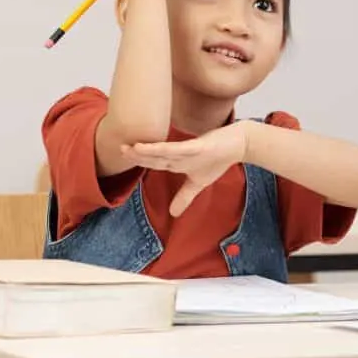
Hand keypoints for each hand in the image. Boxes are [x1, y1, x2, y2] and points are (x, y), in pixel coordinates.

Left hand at [121, 123, 248, 216]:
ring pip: (163, 151)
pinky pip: (180, 149)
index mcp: (176, 161)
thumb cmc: (217, 159)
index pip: (153, 162)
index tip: (122, 159)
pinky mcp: (199, 146)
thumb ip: (184, 197)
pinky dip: (166, 149)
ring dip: (148, 150)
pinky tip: (156, 148)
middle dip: (137, 154)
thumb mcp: (198, 183)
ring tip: (131, 149)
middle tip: (119, 150)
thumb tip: (173, 214)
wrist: (238, 143)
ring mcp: (188, 149)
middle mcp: (178, 153)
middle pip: (154, 155)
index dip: (139, 161)